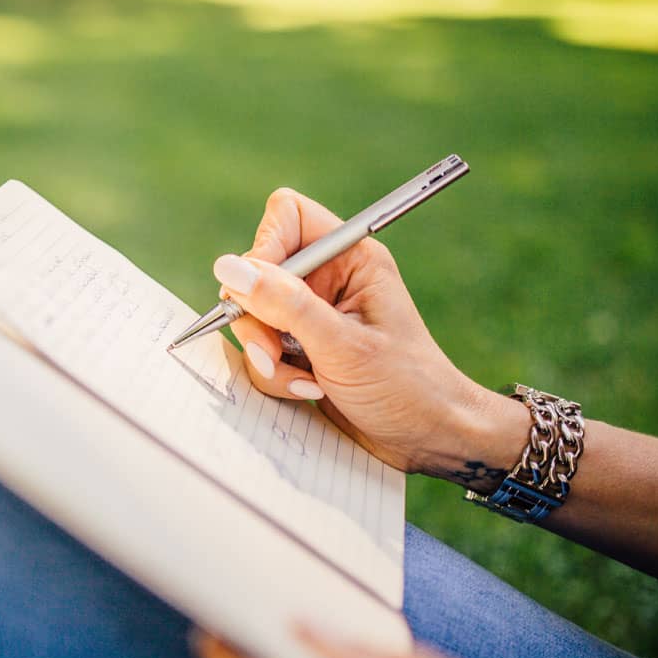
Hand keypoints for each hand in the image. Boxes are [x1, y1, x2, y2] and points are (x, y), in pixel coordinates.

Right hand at [213, 188, 526, 479]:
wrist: (429, 440)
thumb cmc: (407, 387)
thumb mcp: (343, 345)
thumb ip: (284, 304)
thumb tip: (228, 268)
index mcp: (350, 259)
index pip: (287, 217)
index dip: (264, 248)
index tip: (259, 292)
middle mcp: (328, 280)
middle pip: (257, 273)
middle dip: (258, 319)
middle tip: (276, 352)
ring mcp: (311, 317)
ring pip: (253, 318)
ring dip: (267, 356)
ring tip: (305, 382)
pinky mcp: (301, 350)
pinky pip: (261, 352)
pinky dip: (275, 376)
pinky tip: (309, 391)